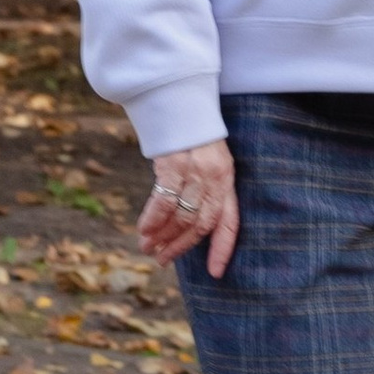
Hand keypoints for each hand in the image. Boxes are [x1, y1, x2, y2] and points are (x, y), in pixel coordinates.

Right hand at [138, 138, 237, 277]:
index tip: (215, 273)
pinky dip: (152, 219)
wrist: (180, 100)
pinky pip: (163, 200)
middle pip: (200, 224)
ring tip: (148, 247)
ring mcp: (195, 171)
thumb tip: (186, 224)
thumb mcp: (207, 161)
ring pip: (181, 216)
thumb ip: (203, 189)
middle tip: (162, 260)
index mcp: (227, 180)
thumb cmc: (190, 135)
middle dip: (180, 246)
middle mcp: (215, 178)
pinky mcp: (174, 164)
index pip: (230, 222)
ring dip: (162, 236)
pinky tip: (143, 229)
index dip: (223, 249)